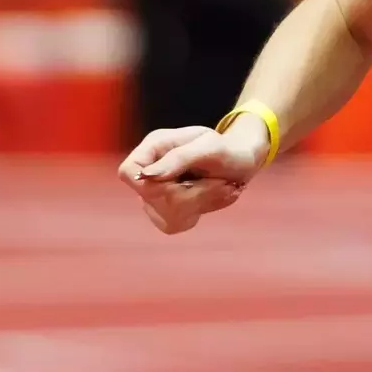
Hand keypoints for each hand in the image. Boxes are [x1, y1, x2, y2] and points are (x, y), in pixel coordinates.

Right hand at [117, 119, 270, 234]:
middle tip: (222, 183)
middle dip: (192, 194)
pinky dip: (198, 212)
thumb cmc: (228, 149)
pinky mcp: (166, 210)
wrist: (242, 161)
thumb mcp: (210, 147)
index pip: (128, 172)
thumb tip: (149, 175)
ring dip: (199, 204)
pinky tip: (211, 199)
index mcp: (154, 147)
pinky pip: (174, 224)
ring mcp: (156, 191)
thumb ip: (179, 158)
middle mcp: (150, 170)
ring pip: (164, 215)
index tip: (181, 182)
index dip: (149, 184)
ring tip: (220, 188)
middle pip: (150, 198)